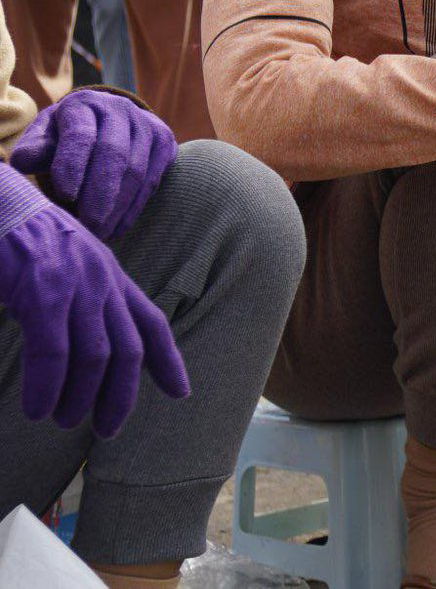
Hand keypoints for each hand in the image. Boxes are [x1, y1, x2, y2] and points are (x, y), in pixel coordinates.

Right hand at [0, 168, 188, 436]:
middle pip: (129, 348)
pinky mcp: (43, 292)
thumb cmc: (19, 241)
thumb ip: (81, 301)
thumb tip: (82, 348)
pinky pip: (54, 350)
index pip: (151, 321)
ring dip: (82, 397)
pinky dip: (48, 385)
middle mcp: (102, 280)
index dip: (168, 360)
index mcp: (109, 276)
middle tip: (107, 429)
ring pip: (95, 355)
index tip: (181, 393)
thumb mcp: (65, 268)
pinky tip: (38, 408)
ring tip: (64, 420)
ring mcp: (75, 285)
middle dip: (122, 395)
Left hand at [11, 91, 176, 241]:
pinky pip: (152, 180)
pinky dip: (134, 208)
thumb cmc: (65, 135)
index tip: (64, 195)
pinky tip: (117, 227)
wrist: (107, 121)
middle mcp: (120, 109)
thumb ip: (35, 149)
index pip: (81, 134)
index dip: (73, 164)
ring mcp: (147, 124)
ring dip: (118, 206)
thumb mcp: (45, 135)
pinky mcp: (165, 142)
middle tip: (89, 226)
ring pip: (137, 170)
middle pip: (114, 154)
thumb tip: (23, 163)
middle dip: (101, 193)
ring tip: (101, 233)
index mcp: (84, 104)